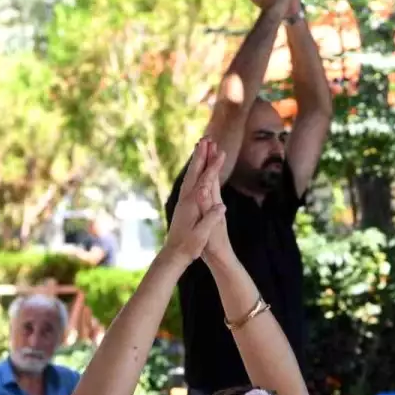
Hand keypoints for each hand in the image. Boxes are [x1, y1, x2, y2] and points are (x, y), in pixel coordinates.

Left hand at [164, 138, 226, 264]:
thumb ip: (210, 219)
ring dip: (196, 161)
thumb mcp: (201, 235)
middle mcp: (186, 199)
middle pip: (194, 172)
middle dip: (201, 155)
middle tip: (206, 139)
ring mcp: (183, 201)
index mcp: (192, 204)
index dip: (214, 166)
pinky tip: (196, 171)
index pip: (205, 180)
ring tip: (201, 148)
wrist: (173, 254)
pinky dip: (194, 172)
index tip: (221, 152)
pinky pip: (189, 183)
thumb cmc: (189, 246)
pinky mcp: (183, 205)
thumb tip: (222, 206)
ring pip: (190, 176)